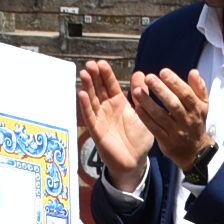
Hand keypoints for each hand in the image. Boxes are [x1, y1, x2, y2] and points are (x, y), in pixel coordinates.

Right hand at [78, 60, 150, 186]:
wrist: (135, 161)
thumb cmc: (139, 138)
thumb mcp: (142, 113)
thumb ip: (141, 95)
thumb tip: (140, 73)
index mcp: (119, 103)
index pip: (110, 85)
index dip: (105, 74)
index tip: (101, 62)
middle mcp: (107, 108)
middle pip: (98, 89)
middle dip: (94, 76)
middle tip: (90, 64)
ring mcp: (100, 119)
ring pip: (92, 100)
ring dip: (87, 87)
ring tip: (83, 74)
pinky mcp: (96, 131)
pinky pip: (90, 117)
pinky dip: (85, 106)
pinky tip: (81, 94)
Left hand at [128, 66, 212, 168]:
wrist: (195, 151)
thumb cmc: (196, 123)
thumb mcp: (203, 105)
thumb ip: (199, 88)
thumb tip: (194, 72)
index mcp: (196, 109)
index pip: (186, 94)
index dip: (175, 82)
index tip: (163, 72)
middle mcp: (187, 120)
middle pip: (173, 104)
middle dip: (161, 90)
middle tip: (149, 77)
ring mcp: (176, 131)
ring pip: (161, 116)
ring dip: (149, 103)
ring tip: (137, 91)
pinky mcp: (166, 141)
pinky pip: (154, 128)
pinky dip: (146, 118)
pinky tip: (137, 108)